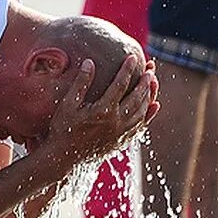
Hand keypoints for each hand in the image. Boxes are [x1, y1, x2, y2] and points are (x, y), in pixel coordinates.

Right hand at [40, 54, 155, 167]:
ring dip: (149, 96)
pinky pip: (140, 127)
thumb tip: (90, 62)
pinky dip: (149, 115)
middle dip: (145, 81)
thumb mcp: (68, 105)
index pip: (120, 85)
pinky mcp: (122, 141)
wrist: (65, 159)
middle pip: (137, 98)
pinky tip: (154, 106)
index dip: (127, 70)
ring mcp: (121, 133)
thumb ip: (80, 84)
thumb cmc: (63, 130)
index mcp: (103, 111)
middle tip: (151, 68)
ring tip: (153, 82)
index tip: (133, 57)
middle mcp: (116, 122)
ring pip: (142, 112)